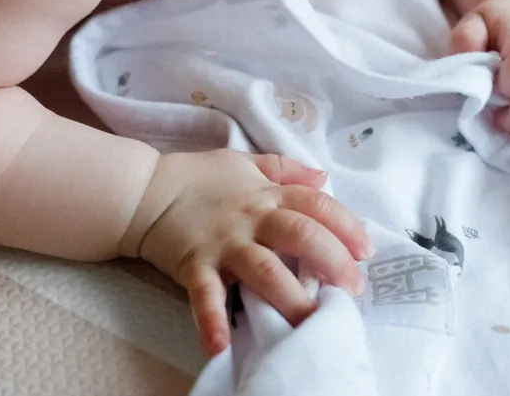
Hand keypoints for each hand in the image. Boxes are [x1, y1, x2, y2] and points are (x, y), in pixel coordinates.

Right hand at [135, 150, 372, 355]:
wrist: (143, 191)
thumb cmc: (197, 178)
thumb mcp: (245, 163)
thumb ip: (284, 169)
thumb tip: (322, 176)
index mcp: (267, 194)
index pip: (316, 205)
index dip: (346, 226)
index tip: (366, 251)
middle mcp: (251, 218)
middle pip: (301, 235)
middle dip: (332, 261)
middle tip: (353, 289)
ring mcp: (223, 243)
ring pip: (264, 269)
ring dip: (289, 296)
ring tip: (310, 322)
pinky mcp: (193, 266)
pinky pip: (205, 296)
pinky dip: (213, 321)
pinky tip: (223, 346)